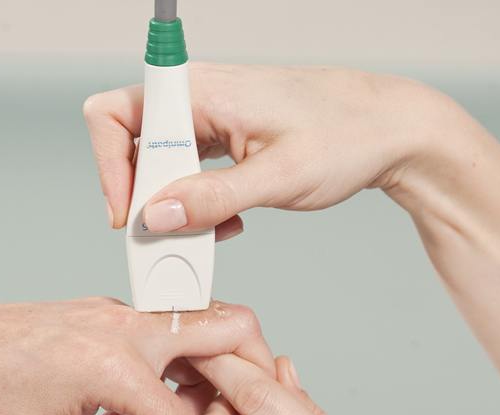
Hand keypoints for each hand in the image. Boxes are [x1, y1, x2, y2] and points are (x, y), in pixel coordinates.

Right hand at [83, 63, 442, 236]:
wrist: (390, 129)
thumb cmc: (347, 135)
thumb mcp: (279, 176)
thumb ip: (214, 198)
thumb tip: (157, 216)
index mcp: (202, 91)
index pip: (115, 115)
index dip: (109, 166)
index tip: (129, 214)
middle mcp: (198, 98)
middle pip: (132, 146)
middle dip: (143, 197)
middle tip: (167, 237)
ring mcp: (210, 118)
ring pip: (158, 164)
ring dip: (171, 204)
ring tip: (202, 233)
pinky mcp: (224, 137)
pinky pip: (187, 171)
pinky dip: (196, 202)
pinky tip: (225, 221)